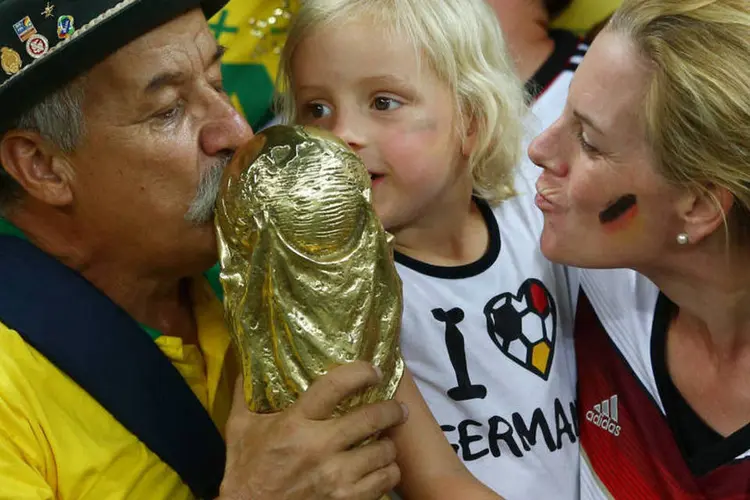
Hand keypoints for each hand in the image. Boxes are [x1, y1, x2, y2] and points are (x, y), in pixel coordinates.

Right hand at [218, 361, 406, 499]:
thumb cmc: (246, 469)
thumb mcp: (240, 427)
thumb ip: (246, 394)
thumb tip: (248, 362)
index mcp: (295, 423)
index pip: (335, 387)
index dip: (360, 373)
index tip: (373, 371)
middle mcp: (319, 447)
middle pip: (371, 418)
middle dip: (392, 409)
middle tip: (397, 408)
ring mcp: (335, 476)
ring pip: (384, 451)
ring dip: (388, 444)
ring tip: (386, 440)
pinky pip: (384, 481)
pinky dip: (387, 471)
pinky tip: (380, 467)